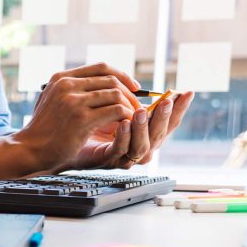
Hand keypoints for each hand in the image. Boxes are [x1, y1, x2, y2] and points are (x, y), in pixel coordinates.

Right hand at [18, 64, 138, 173]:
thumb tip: (97, 86)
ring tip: (135, 118)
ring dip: (130, 106)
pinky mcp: (81, 119)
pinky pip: (116, 111)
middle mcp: (66, 85)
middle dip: (130, 93)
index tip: (134, 87)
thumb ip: (69, 91)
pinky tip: (127, 125)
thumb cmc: (42, 131)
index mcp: (61, 78)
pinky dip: (127, 117)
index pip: (101, 67)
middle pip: (111, 80)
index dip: (122, 75)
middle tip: (138, 106)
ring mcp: (73, 101)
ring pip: (116, 94)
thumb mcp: (51, 101)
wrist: (28, 150)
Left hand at [69, 91, 194, 169]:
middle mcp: (137, 147)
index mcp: (143, 134)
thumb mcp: (110, 108)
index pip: (167, 122)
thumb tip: (140, 86)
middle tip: (168, 100)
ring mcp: (123, 156)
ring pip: (142, 146)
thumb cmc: (85, 125)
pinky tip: (123, 123)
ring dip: (144, 127)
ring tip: (142, 111)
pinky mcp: (106, 160)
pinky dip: (123, 137)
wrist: (59, 143)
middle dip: (165, 117)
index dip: (179, 109)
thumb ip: (126, 100)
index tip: (186, 92)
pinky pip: (120, 150)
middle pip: (160, 135)